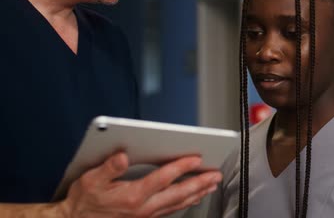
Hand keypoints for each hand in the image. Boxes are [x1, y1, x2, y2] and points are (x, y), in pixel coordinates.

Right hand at [59, 152, 221, 217]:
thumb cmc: (83, 202)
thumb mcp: (89, 181)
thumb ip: (108, 168)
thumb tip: (123, 156)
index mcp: (132, 196)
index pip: (162, 179)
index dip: (181, 167)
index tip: (196, 158)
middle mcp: (143, 208)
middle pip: (178, 193)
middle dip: (199, 183)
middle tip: (215, 174)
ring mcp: (146, 215)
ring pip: (178, 203)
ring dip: (197, 193)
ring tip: (211, 184)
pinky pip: (172, 209)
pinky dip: (185, 202)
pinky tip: (193, 197)